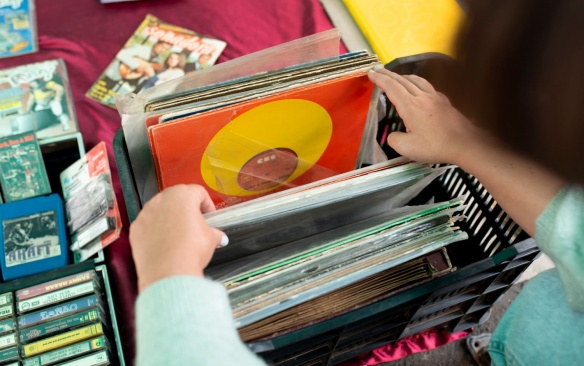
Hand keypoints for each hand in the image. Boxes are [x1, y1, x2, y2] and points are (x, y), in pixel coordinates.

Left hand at [129, 185, 226, 292]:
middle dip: (186, 208)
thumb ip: (215, 233)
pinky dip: (155, 230)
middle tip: (194, 222)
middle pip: (177, 197)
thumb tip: (218, 237)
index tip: (210, 215)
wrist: (168, 272)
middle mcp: (162, 200)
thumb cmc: (191, 250)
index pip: (198, 192)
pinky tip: (164, 243)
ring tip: (178, 235)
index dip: (207, 203)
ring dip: (169, 218)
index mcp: (183, 196)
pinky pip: (148, 224)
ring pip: (160, 210)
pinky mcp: (136, 228)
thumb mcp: (211, 239)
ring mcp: (146, 213)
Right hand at [368, 68, 493, 164]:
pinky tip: (419, 88)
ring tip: (397, 76)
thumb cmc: (435, 146)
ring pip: (416, 80)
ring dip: (403, 76)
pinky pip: (428, 86)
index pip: (392, 87)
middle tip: (378, 70)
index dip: (380, 79)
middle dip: (388, 74)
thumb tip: (393, 135)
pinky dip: (418, 83)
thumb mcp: (407, 148)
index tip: (371, 73)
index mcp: (410, 106)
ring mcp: (435, 97)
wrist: (465, 144)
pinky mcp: (445, 102)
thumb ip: (395, 139)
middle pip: (402, 80)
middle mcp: (422, 97)